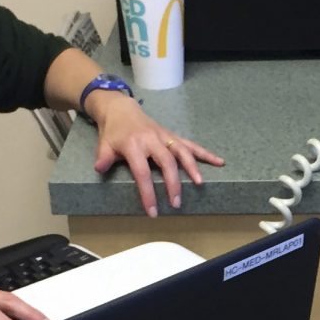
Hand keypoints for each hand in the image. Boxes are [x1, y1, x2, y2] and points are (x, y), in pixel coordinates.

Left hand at [88, 92, 222, 216]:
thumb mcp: (104, 144)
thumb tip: (100, 169)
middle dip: (173, 184)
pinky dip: (205, 153)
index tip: (153, 211)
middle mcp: (152, 140)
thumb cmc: (112, 131)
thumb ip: (104, 158)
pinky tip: (219, 161)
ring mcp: (164, 136)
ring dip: (192, 167)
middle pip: (166, 163)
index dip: (148, 193)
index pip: (142, 173)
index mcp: (134, 145)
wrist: (120, 108)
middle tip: (176, 203)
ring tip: (199, 183)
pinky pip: (189, 144)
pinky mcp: (171, 135)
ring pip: (181, 152)